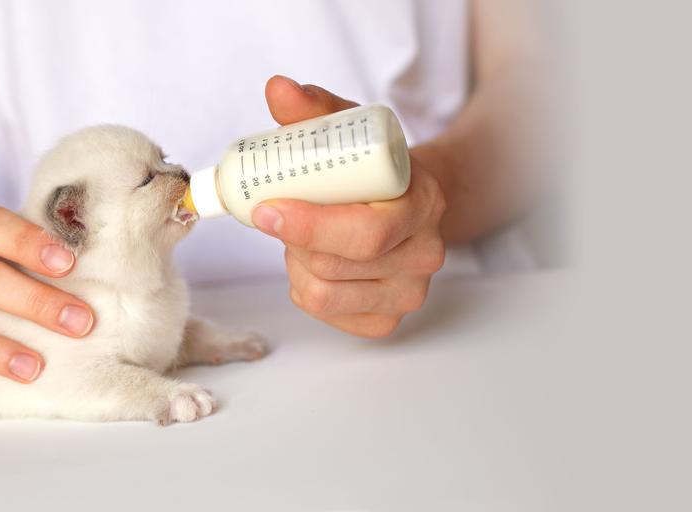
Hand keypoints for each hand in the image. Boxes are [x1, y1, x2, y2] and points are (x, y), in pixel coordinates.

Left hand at [255, 76, 446, 337]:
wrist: (410, 202)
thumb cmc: (373, 167)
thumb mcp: (349, 131)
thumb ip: (314, 111)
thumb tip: (279, 89)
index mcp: (422, 203)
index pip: (366, 232)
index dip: (309, 226)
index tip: (266, 208)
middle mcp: (425, 253)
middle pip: (337, 265)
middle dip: (292, 241)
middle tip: (274, 214)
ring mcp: (409, 292)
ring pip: (324, 293)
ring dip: (297, 264)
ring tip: (301, 236)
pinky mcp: (387, 319)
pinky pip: (327, 313)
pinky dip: (306, 288)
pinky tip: (314, 262)